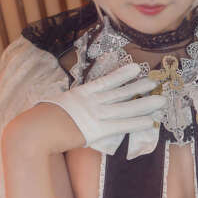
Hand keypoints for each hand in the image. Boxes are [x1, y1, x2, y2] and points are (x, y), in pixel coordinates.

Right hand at [35, 63, 165, 148]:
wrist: (36, 130)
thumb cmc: (40, 121)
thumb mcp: (54, 107)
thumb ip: (67, 106)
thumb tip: (69, 107)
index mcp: (81, 94)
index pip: (105, 82)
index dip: (121, 74)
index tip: (135, 68)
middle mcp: (92, 101)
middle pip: (120, 92)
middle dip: (139, 87)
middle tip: (155, 81)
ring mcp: (96, 114)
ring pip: (125, 106)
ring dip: (144, 103)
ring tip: (160, 98)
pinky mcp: (98, 129)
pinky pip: (121, 125)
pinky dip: (136, 122)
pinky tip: (150, 121)